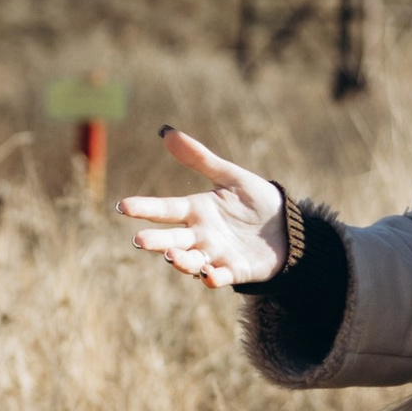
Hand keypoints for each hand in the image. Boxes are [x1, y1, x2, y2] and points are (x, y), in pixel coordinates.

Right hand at [116, 127, 287, 290]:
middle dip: (156, 241)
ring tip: (171, 256)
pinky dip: (213, 278)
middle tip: (139, 240)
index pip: (166, 209)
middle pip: (173, 239)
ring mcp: (216, 255)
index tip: (123, 205)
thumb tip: (166, 132)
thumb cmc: (257, 200)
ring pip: (192, 261)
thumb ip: (200, 158)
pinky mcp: (235, 271)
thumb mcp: (230, 176)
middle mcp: (200, 235)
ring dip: (180, 261)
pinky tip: (207, 275)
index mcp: (196, 210)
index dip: (145, 208)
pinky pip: (221, 277)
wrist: (288, 226)